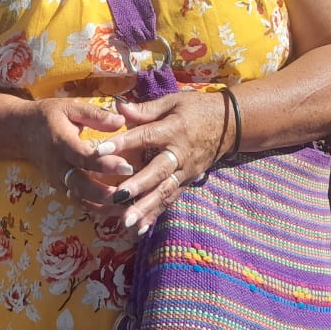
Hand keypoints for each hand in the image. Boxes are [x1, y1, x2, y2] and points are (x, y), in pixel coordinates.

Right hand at [24, 98, 133, 201]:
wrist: (20, 131)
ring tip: (128, 207)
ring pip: (80, 198)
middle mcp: (58, 165)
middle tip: (129, 194)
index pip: (83, 156)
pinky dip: (97, 209)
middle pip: (81, 185)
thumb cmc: (49, 116)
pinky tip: (117, 210)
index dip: (104, 163)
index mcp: (61, 142)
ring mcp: (57, 180)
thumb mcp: (70, 107)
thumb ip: (96, 115)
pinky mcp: (60, 188)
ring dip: (103, 206)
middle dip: (105, 193)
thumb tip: (121, 120)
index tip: (127, 166)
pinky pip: (79, 201)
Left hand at [91, 91, 230, 233]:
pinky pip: (171, 199)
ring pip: (165, 191)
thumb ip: (146, 109)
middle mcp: (180, 153)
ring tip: (127, 221)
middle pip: (158, 171)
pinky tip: (141, 228)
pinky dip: (156, 214)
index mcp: (173, 129)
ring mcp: (185, 171)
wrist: (230, 125)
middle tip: (118, 196)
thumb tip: (118, 107)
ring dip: (146, 207)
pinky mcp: (188, 182)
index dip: (124, 143)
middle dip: (138, 185)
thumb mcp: (173, 101)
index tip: (100, 150)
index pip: (146, 136)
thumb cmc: (197, 109)